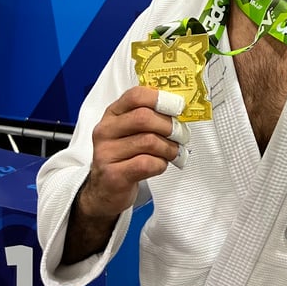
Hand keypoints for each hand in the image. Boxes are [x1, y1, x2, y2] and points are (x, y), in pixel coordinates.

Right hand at [81, 86, 189, 219]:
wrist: (104, 190)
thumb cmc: (125, 156)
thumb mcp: (131, 130)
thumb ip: (150, 115)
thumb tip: (179, 105)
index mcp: (113, 113)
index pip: (136, 95)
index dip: (161, 98)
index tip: (178, 106)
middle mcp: (106, 130)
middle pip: (144, 117)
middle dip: (170, 126)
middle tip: (182, 134)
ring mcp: (106, 153)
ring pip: (149, 141)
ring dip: (169, 147)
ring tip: (173, 151)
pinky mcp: (114, 175)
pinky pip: (147, 164)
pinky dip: (161, 164)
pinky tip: (160, 165)